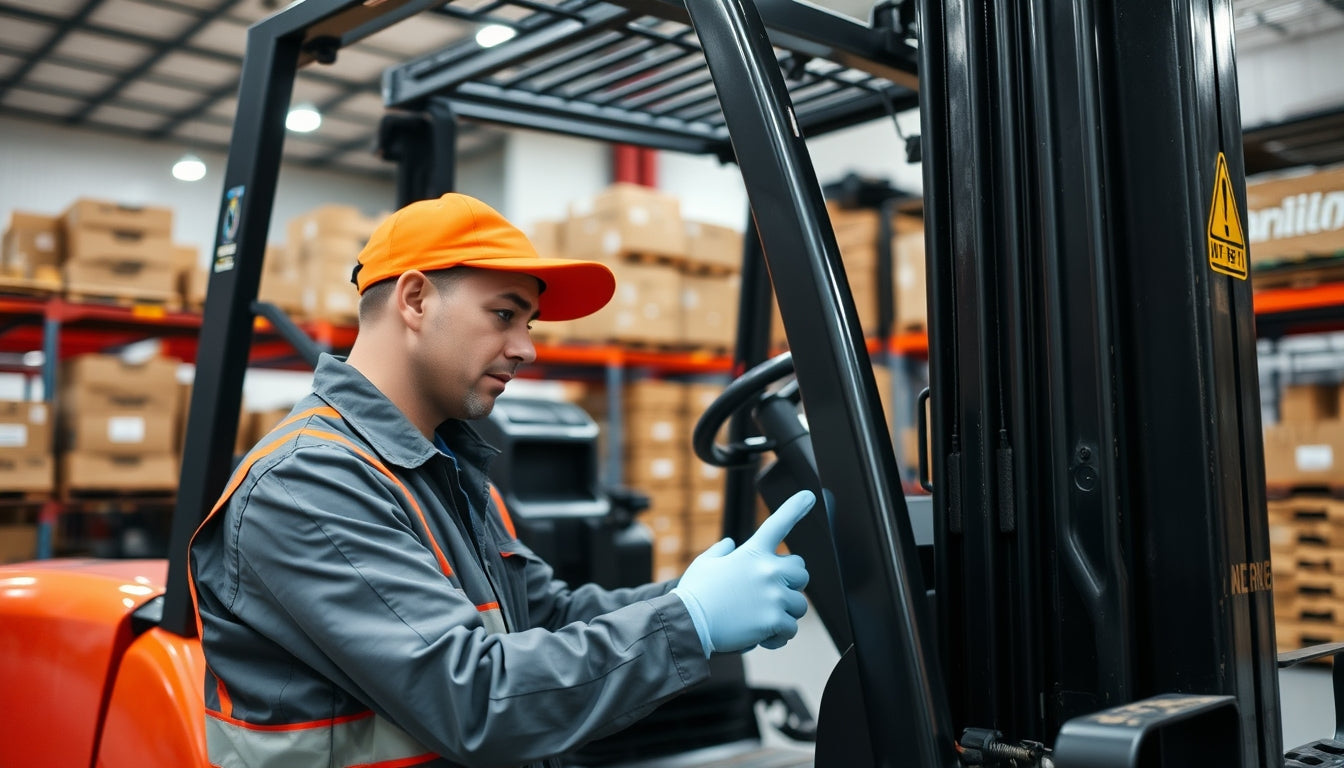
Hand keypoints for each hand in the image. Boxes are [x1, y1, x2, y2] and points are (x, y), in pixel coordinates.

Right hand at [673, 490, 813, 655]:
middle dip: (791, 584)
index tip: (809, 496)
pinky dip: (777, 636)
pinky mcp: (774, 620)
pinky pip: (790, 629)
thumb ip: (721, 551)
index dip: (795, 508)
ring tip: (761, 620)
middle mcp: (769, 571)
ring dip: (784, 613)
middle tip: (772, 595)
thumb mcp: (705, 563)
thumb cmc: (695, 594)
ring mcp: (774, 596)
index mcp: (753, 553)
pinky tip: (759, 636)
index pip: (778, 524)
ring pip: (799, 605)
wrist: (689, 623)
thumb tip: (729, 544)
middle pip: (801, 572)